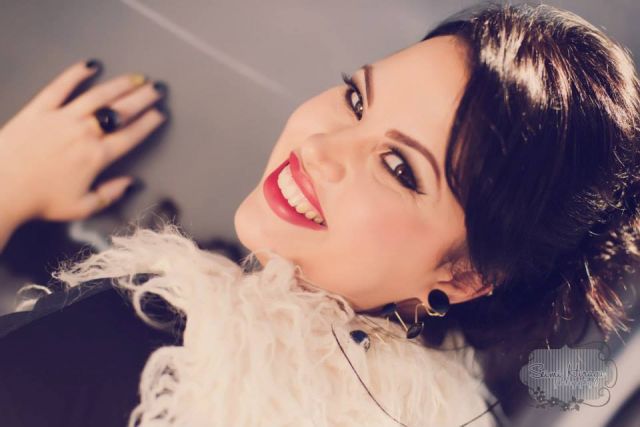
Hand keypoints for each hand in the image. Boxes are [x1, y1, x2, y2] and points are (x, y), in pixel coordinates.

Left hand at [0, 59, 166, 225]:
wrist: (2, 190)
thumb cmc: (38, 201)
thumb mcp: (81, 208)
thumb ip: (109, 194)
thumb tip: (128, 184)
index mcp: (97, 157)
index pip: (131, 135)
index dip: (149, 123)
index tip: (159, 114)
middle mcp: (83, 133)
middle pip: (121, 111)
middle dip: (142, 98)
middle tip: (155, 89)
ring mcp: (62, 118)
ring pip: (98, 95)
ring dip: (119, 85)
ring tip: (134, 77)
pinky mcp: (39, 110)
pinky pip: (60, 87)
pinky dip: (75, 74)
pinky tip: (89, 66)